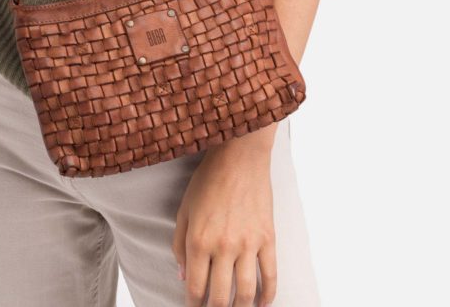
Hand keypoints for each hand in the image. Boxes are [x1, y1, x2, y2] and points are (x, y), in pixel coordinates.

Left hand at [172, 129, 276, 306]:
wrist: (239, 157)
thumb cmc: (208, 180)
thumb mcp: (184, 210)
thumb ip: (178, 245)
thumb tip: (184, 276)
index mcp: (199, 240)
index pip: (196, 287)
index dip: (193, 304)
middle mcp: (223, 247)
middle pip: (220, 296)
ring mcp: (248, 244)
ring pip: (246, 293)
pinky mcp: (268, 238)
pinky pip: (271, 275)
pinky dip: (268, 295)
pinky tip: (262, 304)